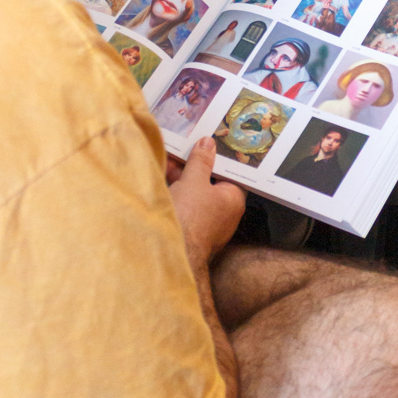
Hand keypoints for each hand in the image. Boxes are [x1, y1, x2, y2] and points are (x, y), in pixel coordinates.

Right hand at [168, 137, 245, 265]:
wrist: (172, 253)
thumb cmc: (189, 216)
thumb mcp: (193, 180)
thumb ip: (201, 160)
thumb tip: (208, 143)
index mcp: (233, 199)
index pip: (230, 172)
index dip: (218, 157)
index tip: (208, 143)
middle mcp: (225, 213)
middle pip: (211, 182)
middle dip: (195, 166)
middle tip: (183, 148)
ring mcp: (208, 224)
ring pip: (197, 194)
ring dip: (183, 179)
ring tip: (168, 161)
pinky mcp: (192, 231)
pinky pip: (187, 206)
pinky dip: (177, 194)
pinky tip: (164, 181)